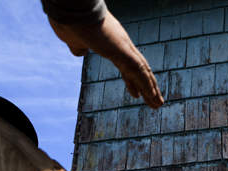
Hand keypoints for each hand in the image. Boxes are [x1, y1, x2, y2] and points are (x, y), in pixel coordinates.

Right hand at [48, 14, 163, 108]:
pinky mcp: (123, 50)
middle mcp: (121, 44)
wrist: (72, 8)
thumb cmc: (70, 20)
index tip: (137, 94)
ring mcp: (124, 47)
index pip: (126, 66)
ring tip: (158, 105)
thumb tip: (79, 52)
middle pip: (139, 70)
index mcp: (111, 44)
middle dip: (148, 87)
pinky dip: (147, 85)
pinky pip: (139, 71)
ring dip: (151, 89)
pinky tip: (153, 97)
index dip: (133, 81)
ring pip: (142, 72)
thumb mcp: (72, 38)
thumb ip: (77, 46)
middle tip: (155, 101)